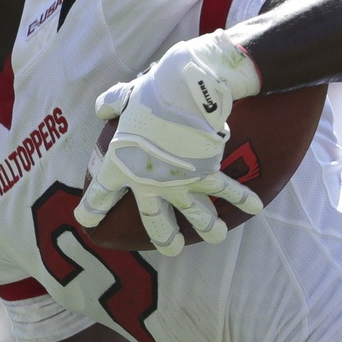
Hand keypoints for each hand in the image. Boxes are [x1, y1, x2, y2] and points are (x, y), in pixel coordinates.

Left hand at [75, 30, 264, 255]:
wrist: (184, 92)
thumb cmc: (150, 95)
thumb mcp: (124, 96)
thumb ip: (112, 103)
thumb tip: (103, 108)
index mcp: (121, 167)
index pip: (100, 196)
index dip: (91, 211)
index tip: (85, 221)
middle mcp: (150, 184)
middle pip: (154, 222)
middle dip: (163, 239)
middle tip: (171, 249)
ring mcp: (180, 184)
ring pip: (196, 217)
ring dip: (208, 228)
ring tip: (216, 236)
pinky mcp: (206, 174)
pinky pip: (227, 189)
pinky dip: (243, 198)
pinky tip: (256, 208)